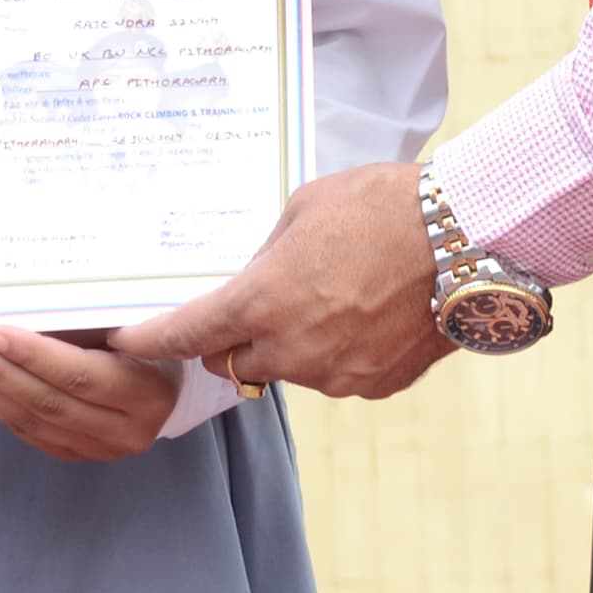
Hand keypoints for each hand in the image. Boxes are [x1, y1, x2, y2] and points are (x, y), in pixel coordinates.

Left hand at [0, 329, 185, 461]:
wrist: (172, 381)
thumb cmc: (148, 339)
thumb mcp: (129, 324)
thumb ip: (85, 324)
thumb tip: (22, 310)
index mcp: (149, 392)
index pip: (80, 375)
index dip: (35, 355)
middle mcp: (131, 430)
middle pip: (52, 402)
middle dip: (0, 371)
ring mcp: (105, 450)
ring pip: (37, 422)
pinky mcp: (83, 456)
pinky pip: (34, 434)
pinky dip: (3, 406)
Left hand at [111, 160, 450, 399]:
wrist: (465, 237)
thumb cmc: (383, 207)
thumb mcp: (305, 207)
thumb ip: (268, 251)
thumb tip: (255, 275)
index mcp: (263, 301)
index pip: (187, 334)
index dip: (151, 340)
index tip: (127, 341)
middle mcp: (291, 349)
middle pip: (233, 361)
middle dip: (232, 338)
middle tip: (253, 303)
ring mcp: (335, 374)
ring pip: (288, 368)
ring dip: (290, 343)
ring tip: (330, 295)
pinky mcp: (374, 386)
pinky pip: (335, 374)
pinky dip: (337, 352)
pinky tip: (364, 313)